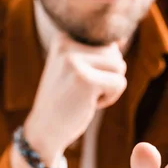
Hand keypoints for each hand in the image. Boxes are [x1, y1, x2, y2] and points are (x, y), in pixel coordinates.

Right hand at [24, 31, 126, 162]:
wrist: (44, 130)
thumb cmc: (66, 99)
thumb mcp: (75, 67)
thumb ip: (95, 51)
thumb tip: (122, 38)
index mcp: (63, 37)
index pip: (105, 42)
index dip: (101, 66)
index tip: (79, 80)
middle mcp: (66, 44)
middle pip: (114, 53)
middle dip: (107, 75)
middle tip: (82, 90)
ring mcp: (74, 61)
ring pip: (119, 66)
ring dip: (110, 86)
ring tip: (86, 95)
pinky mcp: (85, 80)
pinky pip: (119, 83)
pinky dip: (111, 98)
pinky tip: (88, 103)